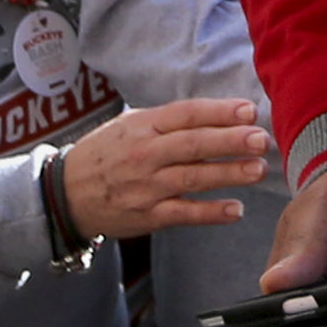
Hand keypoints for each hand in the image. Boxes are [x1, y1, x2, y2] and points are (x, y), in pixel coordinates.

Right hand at [59, 97, 269, 235]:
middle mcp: (145, 154)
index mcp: (143, 126)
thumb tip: (218, 114)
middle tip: (261, 139)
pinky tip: (235, 209)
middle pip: (193, 144)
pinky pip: (183, 213)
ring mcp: (146, 186)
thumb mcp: (129, 125)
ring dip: (228, 174)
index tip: (249, 111)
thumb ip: (169, 120)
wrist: (65, 193)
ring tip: (257, 169)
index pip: (186, 114)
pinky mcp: (148, 215)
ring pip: (193, 178)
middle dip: (230, 141)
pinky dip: (210, 212)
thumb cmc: (106, 153)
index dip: (219, 112)